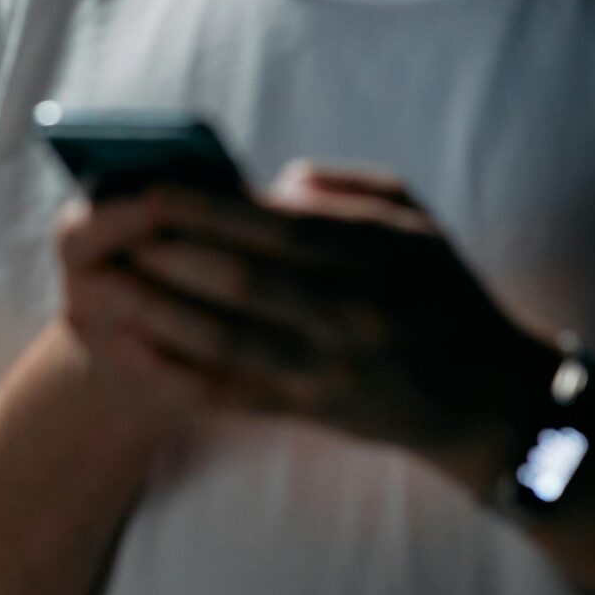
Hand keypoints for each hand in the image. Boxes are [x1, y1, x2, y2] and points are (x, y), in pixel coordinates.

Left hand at [58, 162, 550, 485]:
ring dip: (159, 313)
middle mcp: (347, 312)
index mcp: (366, 255)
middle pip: (239, 281)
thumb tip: (272, 182)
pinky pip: (234, 393)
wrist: (491, 399)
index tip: (147, 185)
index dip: (202, 205)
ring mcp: (328, 368)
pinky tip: (134, 347)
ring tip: (104, 286)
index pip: (269, 223)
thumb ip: (340, 188)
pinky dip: (179, 371)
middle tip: (109, 230)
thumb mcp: (411, 219)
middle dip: (167, 254)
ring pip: (227, 340)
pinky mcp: (313, 412)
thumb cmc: (441, 291)